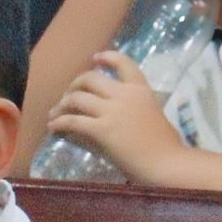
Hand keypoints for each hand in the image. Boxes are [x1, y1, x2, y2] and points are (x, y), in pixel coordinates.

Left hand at [46, 52, 189, 183]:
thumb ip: (134, 109)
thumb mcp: (152, 116)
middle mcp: (125, 95)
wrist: (168, 163)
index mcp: (141, 90)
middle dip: (74, 85)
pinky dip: (59, 123)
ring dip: (62, 105)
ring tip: (56, 115)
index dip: (107, 57)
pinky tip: (53, 128)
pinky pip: (73, 121)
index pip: (124, 63)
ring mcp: (113, 111)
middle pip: (90, 78)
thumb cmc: (166, 146)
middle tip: (68, 97)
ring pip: (76, 98)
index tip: (95, 58)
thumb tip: (112, 114)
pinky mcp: (102, 130)